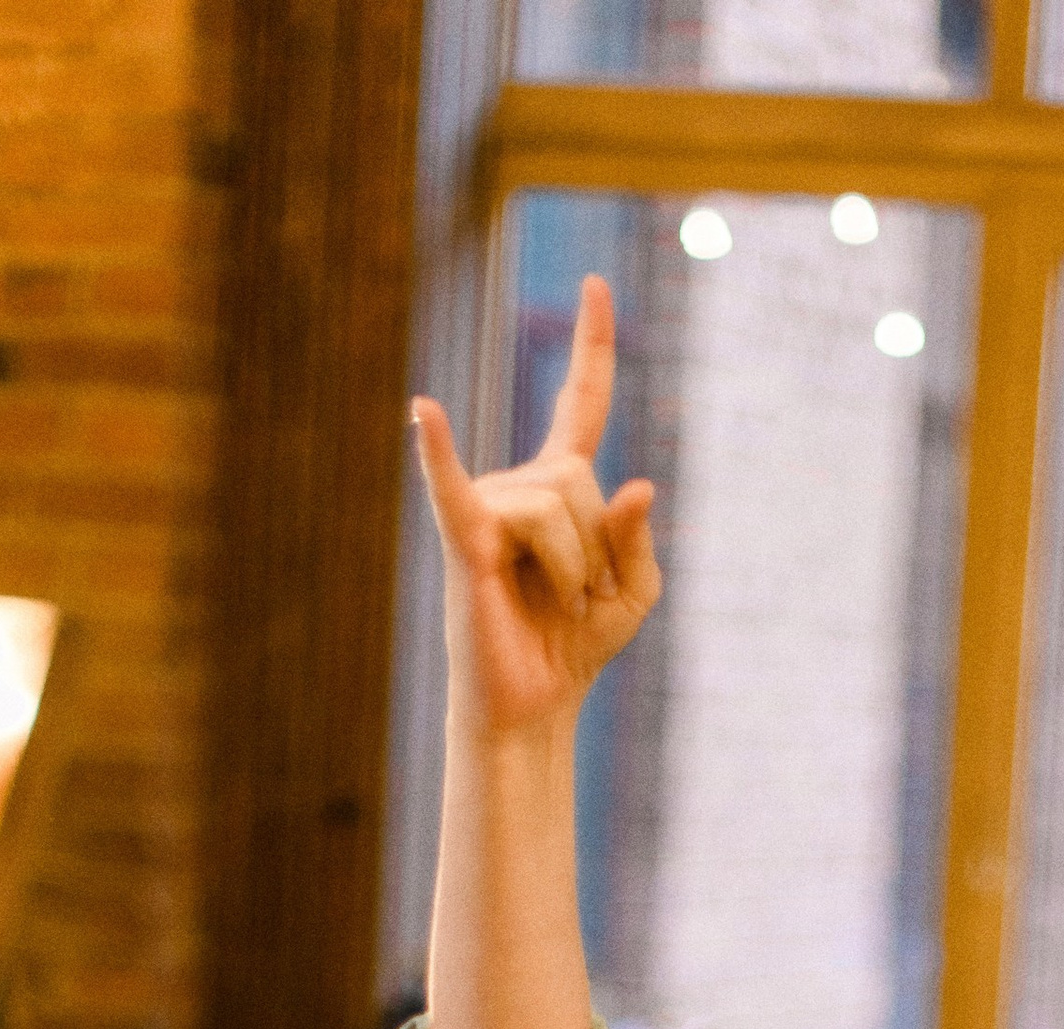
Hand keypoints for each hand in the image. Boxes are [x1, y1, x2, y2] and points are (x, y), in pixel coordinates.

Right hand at [412, 275, 661, 741]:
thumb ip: (641, 540)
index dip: (592, 346)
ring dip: (573, 573)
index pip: (580, 403)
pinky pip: (453, 487)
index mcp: (561, 489)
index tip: (595, 285)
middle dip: (598, 552)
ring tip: (550, 607)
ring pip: (557, 510)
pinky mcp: (463, 539)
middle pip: (583, 480)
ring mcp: (487, 507)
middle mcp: (521, 485)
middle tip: (576, 600)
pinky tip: (422, 410)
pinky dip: (436, 450)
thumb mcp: (635, 594)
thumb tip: (636, 486)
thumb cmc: (575, 647)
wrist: (533, 708)